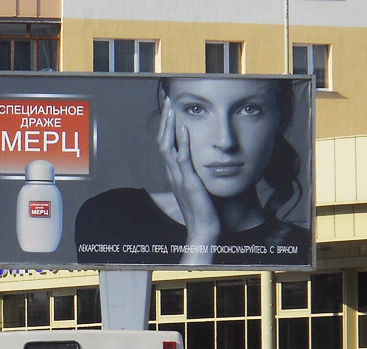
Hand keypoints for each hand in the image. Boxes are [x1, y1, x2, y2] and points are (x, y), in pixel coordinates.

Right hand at [158, 102, 219, 261]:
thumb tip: (199, 165)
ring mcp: (179, 177)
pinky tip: (184, 128)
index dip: (167, 127)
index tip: (171, 111)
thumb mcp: (197, 188)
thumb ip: (195, 174)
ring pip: (168, 146)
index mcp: (174, 173)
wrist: (203, 228)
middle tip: (168, 102)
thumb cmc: (203, 210)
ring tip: (172, 109)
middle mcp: (172, 173)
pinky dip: (182, 142)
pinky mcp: (188, 181)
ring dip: (169, 126)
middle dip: (165, 121)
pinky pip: (183, 158)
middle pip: (163, 141)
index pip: (166, 145)